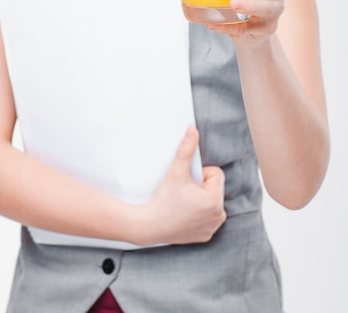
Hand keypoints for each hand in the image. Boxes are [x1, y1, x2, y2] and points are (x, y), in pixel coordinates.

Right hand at [137, 127, 225, 245]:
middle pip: (214, 188)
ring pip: (211, 202)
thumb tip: (193, 129)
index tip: (186, 182)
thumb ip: (186, 149)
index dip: (200, 174)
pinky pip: (207, 217)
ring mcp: (212, 228)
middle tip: (183, 193)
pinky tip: (184, 214)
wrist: (148, 226)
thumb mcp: (176, 171)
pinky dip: (198, 214)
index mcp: (215, 200)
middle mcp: (218, 216)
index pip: (216, 174)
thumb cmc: (162, 199)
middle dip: (200, 186)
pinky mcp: (206, 236)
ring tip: (183, 203)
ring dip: (200, 199)